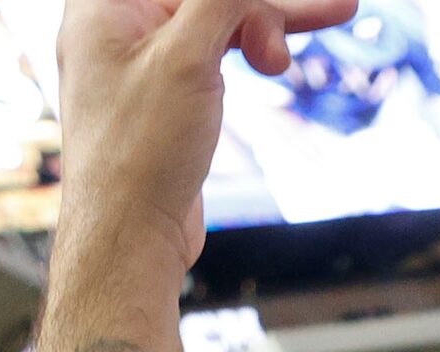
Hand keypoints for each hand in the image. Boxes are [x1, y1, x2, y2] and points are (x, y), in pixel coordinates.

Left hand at [53, 0, 356, 276]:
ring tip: (338, 11)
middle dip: (265, 2)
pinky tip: (284, 49)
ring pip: (221, 13)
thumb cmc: (140, 154)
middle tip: (332, 8)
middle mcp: (115, 29)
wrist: (130, 241)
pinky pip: (219, 44)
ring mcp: (142, 61)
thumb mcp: (186, 55)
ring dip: (272, 17)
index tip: (272, 6)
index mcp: (101, 8)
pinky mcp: (167, 90)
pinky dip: (255, 41)